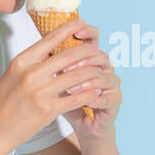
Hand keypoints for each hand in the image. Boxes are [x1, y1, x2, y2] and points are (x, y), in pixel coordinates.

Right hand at [0, 16, 106, 152]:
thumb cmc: (0, 104)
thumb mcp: (11, 76)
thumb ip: (30, 64)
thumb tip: (50, 51)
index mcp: (21, 62)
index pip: (49, 39)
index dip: (68, 29)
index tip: (81, 22)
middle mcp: (31, 74)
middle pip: (68, 56)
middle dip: (87, 51)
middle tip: (98, 49)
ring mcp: (39, 92)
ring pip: (76, 76)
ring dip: (92, 72)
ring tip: (100, 70)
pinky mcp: (47, 110)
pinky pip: (75, 98)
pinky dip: (89, 94)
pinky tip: (96, 92)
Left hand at [59, 22, 120, 139]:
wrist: (82, 123)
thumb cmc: (67, 100)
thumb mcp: (55, 80)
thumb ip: (52, 64)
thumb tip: (39, 46)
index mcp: (90, 57)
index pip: (93, 39)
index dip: (88, 33)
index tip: (77, 31)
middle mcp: (104, 67)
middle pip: (100, 55)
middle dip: (82, 61)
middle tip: (65, 68)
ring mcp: (112, 83)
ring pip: (105, 76)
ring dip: (86, 82)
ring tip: (70, 89)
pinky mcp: (115, 100)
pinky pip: (108, 97)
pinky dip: (94, 99)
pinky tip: (83, 102)